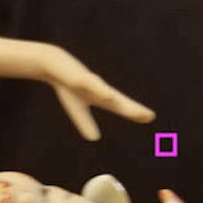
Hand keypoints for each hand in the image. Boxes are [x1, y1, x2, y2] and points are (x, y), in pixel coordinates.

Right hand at [39, 46, 154, 140]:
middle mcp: (100, 88)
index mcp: (101, 96)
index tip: (150, 117)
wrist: (51, 64)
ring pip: (106, 92)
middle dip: (133, 109)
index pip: (121, 105)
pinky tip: (108, 96)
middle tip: (150, 116)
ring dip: (119, 102)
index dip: (135, 112)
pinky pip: (90, 83)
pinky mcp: (77, 77)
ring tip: (132, 110)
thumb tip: (94, 138)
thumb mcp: (76, 109)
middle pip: (119, 100)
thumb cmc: (67, 86)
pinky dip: (100, 89)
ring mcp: (89, 81)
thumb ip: (86, 123)